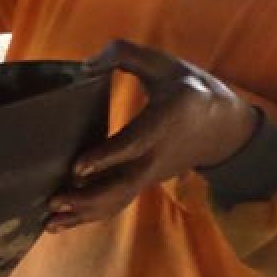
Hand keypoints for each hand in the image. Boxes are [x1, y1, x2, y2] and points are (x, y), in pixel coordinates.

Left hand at [47, 40, 259, 232]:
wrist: (225, 128)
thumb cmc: (190, 89)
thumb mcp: (165, 63)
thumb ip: (126, 54)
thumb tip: (86, 64)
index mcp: (165, 120)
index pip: (133, 143)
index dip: (106, 157)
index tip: (77, 167)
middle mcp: (157, 154)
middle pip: (123, 184)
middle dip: (88, 197)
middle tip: (54, 200)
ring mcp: (151, 173)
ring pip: (119, 199)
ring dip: (85, 213)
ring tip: (51, 222)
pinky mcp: (145, 181)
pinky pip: (119, 201)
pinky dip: (92, 214)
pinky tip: (64, 221)